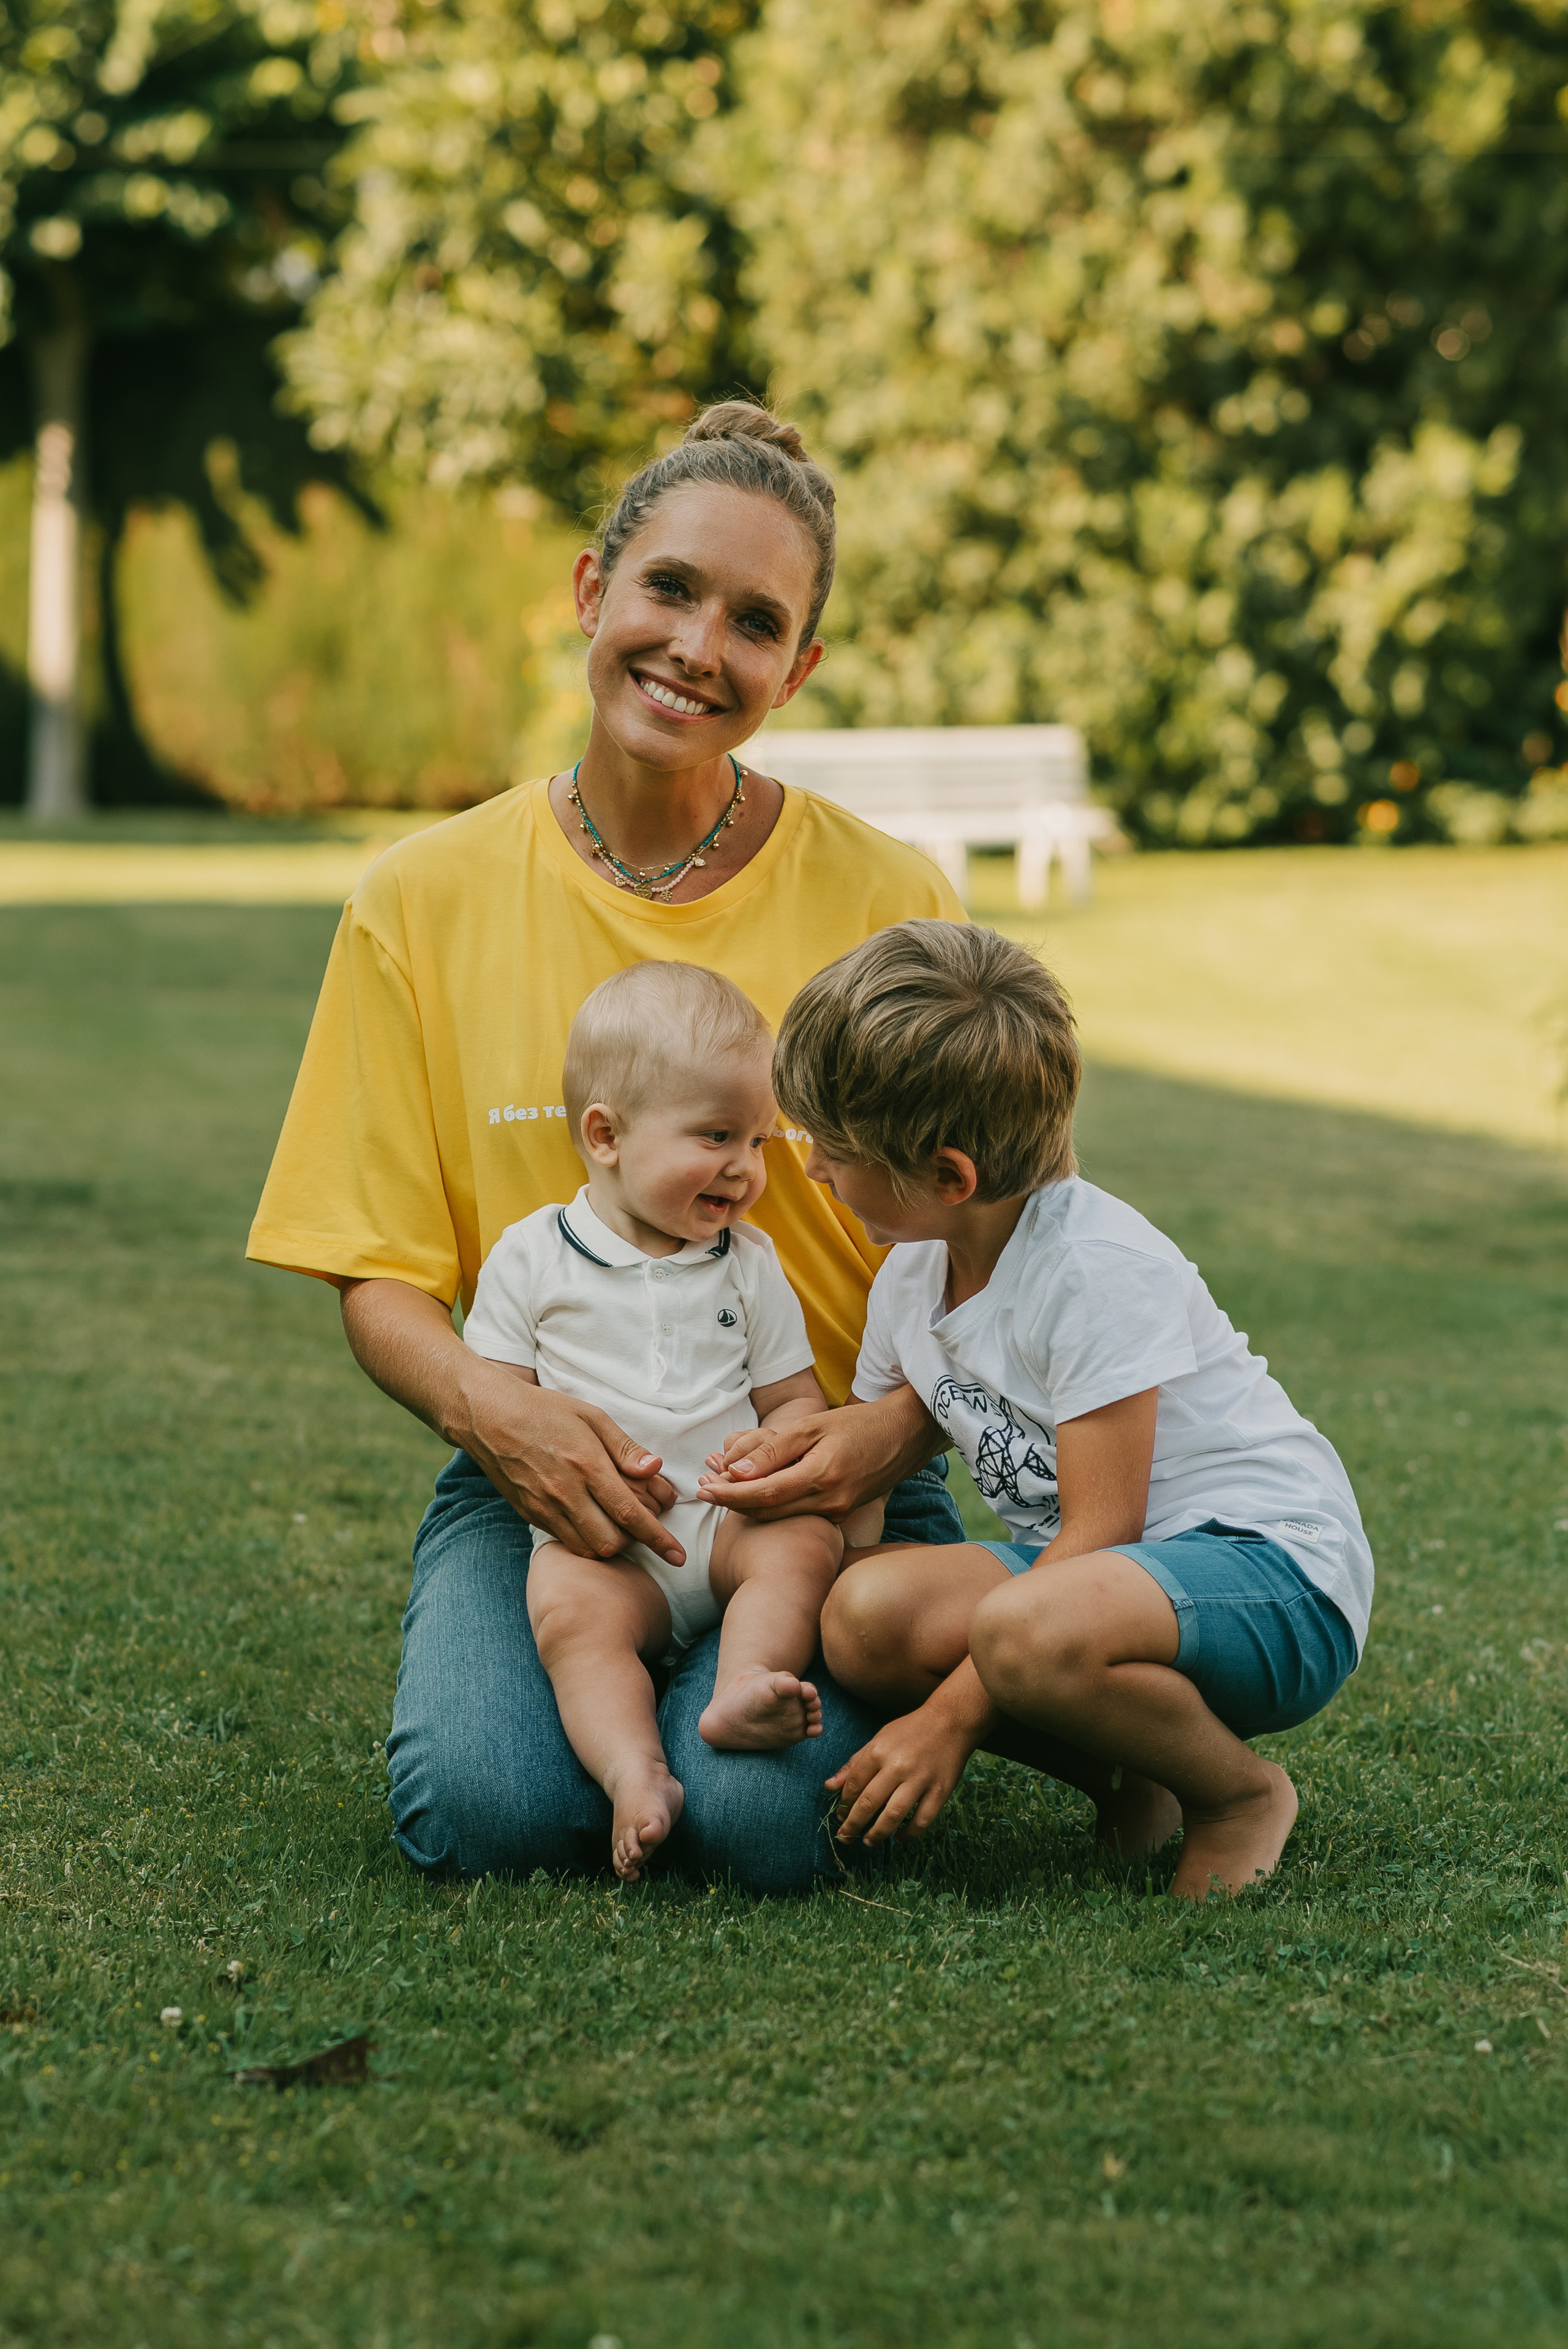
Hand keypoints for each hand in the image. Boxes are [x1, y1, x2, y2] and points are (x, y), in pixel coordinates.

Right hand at [338, 1278, 684, 1563]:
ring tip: (619, 1525)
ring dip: (611, 1543)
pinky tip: (592, 1522)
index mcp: (586, 1464)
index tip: (677, 1554)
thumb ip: (625, 1447)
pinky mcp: (530, 1514)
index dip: (658, 1538)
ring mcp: (545, 1507)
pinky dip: (585, 1540)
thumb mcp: (591, 1416)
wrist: (488, 1417)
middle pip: (612, 1541)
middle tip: (645, 1526)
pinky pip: (566, 1541)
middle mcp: (565, 1492)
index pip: (630, 1513)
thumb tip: (656, 1470)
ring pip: (588, 1548)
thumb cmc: (544, 1410)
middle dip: (636, 1541)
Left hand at [696, 1388, 936, 1522]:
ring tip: (720, 1484)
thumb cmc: (859, 1424)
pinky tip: (755, 1488)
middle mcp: (830, 1502)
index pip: (764, 1495)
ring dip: (748, 1504)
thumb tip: (734, 1470)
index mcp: (823, 1477)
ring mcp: (838, 1511)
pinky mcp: (841, 1512)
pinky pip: (797, 1513)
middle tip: (703, 1486)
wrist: (906, 1435)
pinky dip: (771, 1502)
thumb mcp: (814, 1426)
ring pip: (780, 1515)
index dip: (730, 1495)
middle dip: (732, 1501)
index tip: (702, 1488)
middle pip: (768, 1511)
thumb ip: (774, 1448)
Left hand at [825, 1705, 979, 1845]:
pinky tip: (899, 1838)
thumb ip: (854, 1764)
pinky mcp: (940, 1791)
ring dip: (877, 1834)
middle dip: (853, 1825)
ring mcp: (920, 1780)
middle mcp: (897, 1766)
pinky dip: (909, 1834)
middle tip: (846, 1837)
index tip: (842, 1814)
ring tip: (868, 1842)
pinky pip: (922, 1821)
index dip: (844, 1804)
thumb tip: (830, 1786)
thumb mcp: (879, 1739)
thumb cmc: (911, 1731)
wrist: (951, 1721)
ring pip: (893, 1816)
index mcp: (878, 1751)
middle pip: (868, 1803)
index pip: (853, 1785)